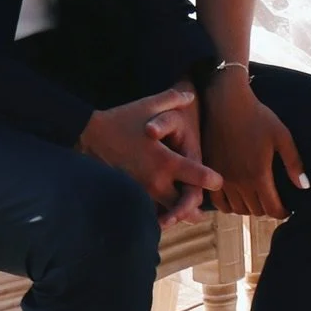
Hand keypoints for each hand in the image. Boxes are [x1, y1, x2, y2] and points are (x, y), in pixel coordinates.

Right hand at [78, 87, 223, 222]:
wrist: (90, 137)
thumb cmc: (122, 120)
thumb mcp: (148, 105)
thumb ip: (172, 99)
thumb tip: (191, 95)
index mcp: (163, 159)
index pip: (194, 175)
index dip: (210, 179)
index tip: (219, 181)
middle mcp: (155, 180)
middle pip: (183, 204)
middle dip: (195, 208)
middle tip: (203, 210)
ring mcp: (142, 191)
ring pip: (166, 211)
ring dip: (178, 213)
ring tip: (189, 214)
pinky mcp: (131, 194)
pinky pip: (150, 209)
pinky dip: (160, 212)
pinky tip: (165, 211)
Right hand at [201, 75, 308, 219]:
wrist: (226, 101)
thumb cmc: (257, 116)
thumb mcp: (281, 136)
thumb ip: (294, 163)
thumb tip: (304, 186)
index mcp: (259, 174)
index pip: (272, 209)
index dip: (282, 212)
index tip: (286, 209)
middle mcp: (239, 181)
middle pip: (255, 211)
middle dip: (267, 209)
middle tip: (272, 200)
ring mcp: (222, 178)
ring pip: (237, 209)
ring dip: (249, 208)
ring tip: (256, 198)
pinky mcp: (210, 171)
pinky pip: (218, 201)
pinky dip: (228, 205)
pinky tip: (236, 197)